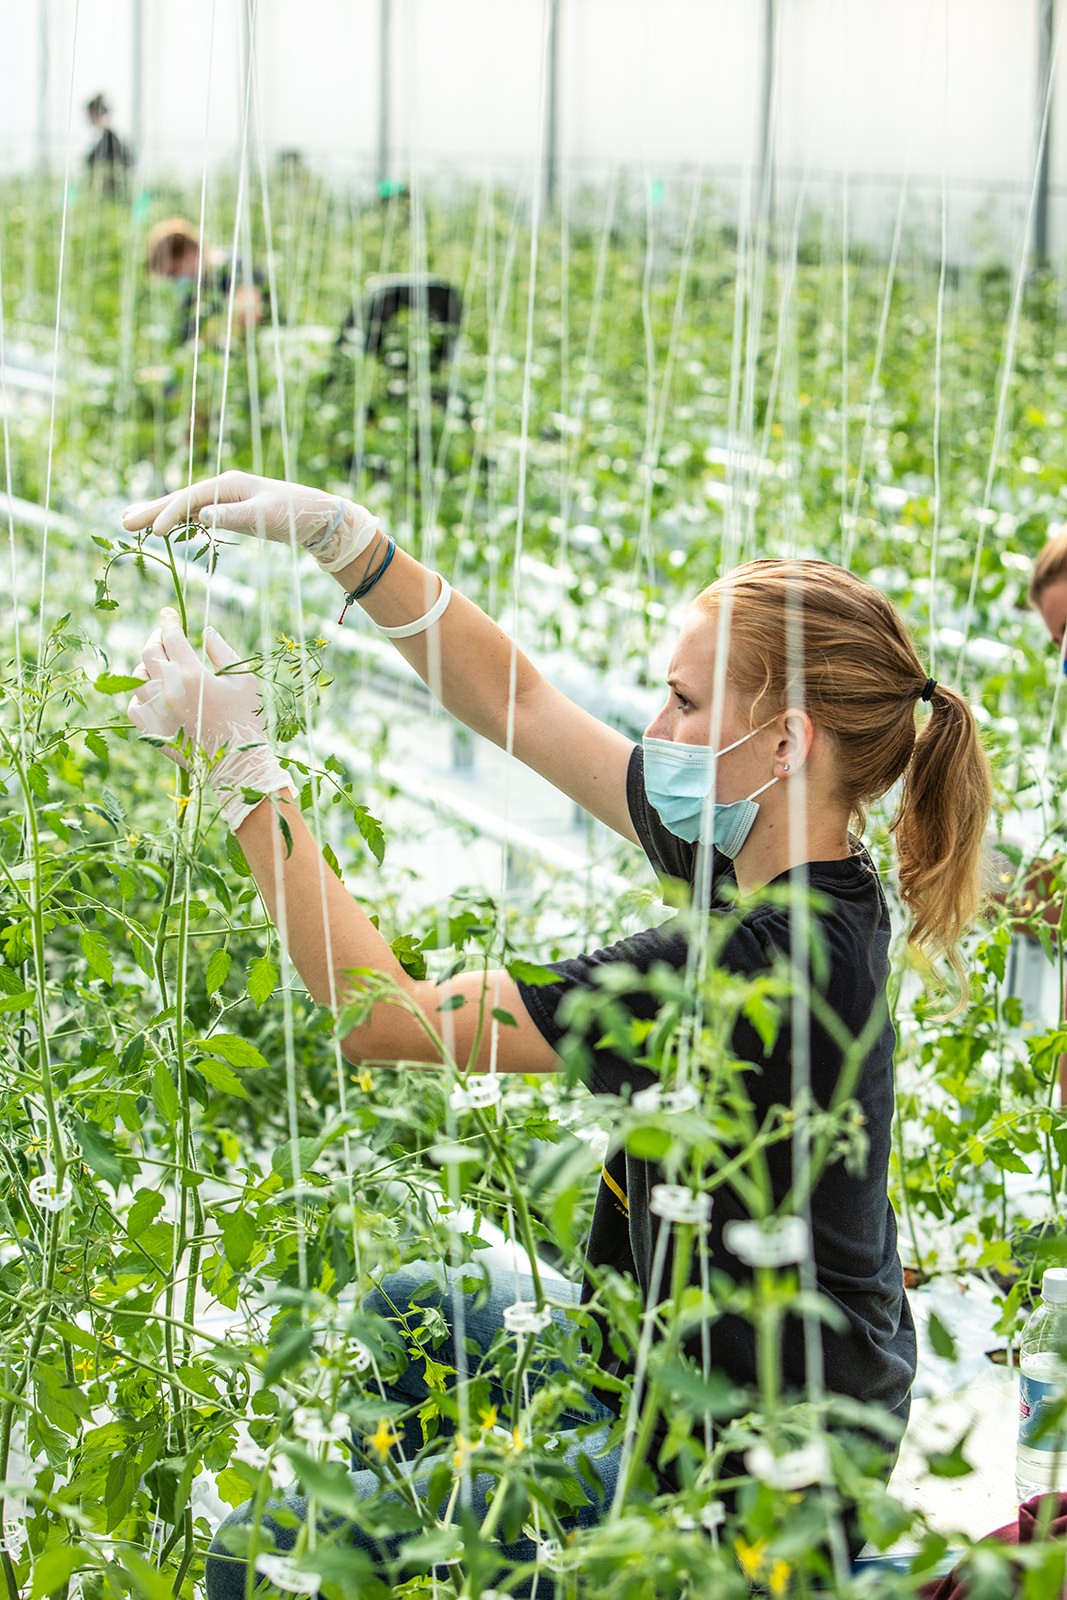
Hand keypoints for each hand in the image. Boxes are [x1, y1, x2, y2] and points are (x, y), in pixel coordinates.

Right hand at [121, 471, 379, 572]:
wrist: (318, 516)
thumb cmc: (295, 514)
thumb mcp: (265, 516)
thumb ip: (232, 515)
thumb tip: (200, 515)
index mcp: (229, 484)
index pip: (191, 499)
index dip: (169, 514)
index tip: (151, 532)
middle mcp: (223, 487)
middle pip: (181, 498)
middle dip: (152, 509)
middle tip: (122, 522)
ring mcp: (225, 497)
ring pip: (185, 506)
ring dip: (159, 514)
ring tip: (130, 524)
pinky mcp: (229, 509)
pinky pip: (196, 514)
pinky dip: (177, 521)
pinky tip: (163, 529)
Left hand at [129, 608, 288, 829]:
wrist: (236, 764)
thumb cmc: (246, 719)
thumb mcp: (243, 680)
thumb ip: (222, 651)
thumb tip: (204, 631)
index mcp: (191, 674)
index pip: (170, 637)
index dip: (168, 621)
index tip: (168, 613)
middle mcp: (167, 690)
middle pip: (149, 652)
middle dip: (155, 638)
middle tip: (163, 635)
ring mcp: (155, 711)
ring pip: (137, 677)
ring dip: (146, 666)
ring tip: (158, 665)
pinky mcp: (150, 730)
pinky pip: (134, 705)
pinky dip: (140, 695)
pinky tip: (152, 693)